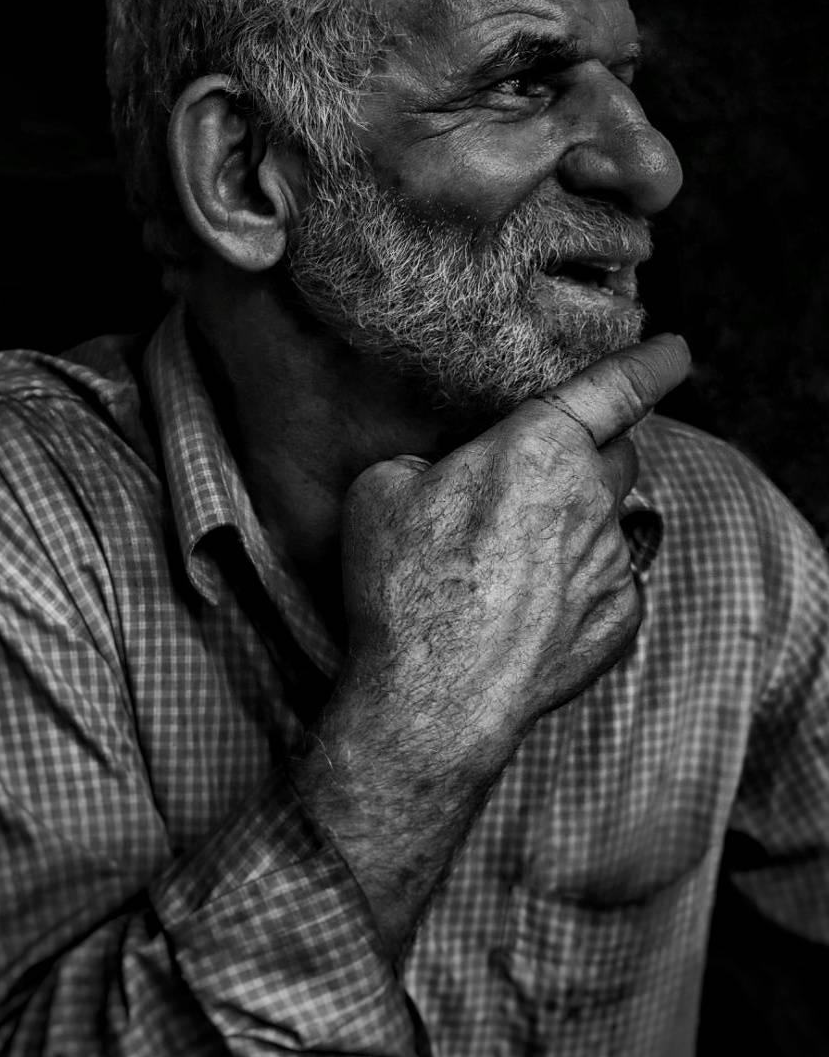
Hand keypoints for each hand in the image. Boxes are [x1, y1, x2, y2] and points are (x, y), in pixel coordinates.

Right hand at [332, 334, 690, 796]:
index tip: (676, 350)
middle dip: (591, 453)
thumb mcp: (380, 492)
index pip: (617, 386)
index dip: (652, 361)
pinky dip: (576, 585)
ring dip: (572, 527)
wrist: (430, 706)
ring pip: (607, 521)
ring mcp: (612, 564)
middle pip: (619, 453)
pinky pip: (609, 581)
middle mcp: (592, 500)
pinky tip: (524, 609)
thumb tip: (448, 471)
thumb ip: (431, 460)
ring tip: (505, 567)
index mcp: (541, 448)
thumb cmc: (402, 591)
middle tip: (537, 478)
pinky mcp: (620, 620)